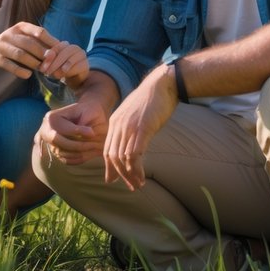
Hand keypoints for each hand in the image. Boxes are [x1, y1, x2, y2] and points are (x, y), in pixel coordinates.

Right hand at [0, 22, 58, 78]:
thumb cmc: (14, 44)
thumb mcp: (25, 38)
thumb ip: (39, 41)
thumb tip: (61, 46)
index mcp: (21, 27)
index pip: (38, 32)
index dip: (50, 41)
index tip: (60, 49)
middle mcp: (10, 34)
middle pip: (30, 43)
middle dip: (42, 53)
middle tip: (52, 62)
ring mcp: (1, 45)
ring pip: (20, 54)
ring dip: (33, 62)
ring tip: (42, 69)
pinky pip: (9, 65)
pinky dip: (20, 70)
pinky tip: (28, 75)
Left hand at [37, 41, 88, 87]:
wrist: (74, 80)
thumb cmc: (60, 70)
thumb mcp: (51, 65)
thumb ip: (47, 63)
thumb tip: (42, 66)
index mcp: (64, 44)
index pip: (56, 48)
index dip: (48, 58)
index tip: (41, 68)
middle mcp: (74, 47)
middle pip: (64, 52)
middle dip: (54, 63)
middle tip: (47, 72)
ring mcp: (81, 55)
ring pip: (71, 59)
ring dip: (61, 68)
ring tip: (54, 75)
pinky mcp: (86, 64)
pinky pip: (78, 66)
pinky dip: (70, 71)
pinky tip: (64, 77)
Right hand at [37, 97, 108, 165]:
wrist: (85, 115)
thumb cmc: (87, 110)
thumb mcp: (88, 111)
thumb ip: (86, 121)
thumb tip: (89, 134)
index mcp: (52, 117)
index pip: (62, 128)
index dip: (78, 131)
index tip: (92, 132)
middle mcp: (46, 130)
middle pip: (58, 141)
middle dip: (77, 144)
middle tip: (92, 144)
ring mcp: (49, 143)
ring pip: (61, 152)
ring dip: (78, 152)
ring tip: (92, 148)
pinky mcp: (56, 151)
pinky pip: (65, 159)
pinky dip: (76, 158)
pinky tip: (87, 153)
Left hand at [102, 64, 177, 190]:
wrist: (162, 84)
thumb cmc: (152, 100)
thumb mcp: (135, 115)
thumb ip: (129, 129)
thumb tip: (130, 147)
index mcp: (115, 122)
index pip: (107, 150)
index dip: (111, 167)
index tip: (116, 180)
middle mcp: (118, 125)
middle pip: (113, 156)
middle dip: (120, 175)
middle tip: (131, 186)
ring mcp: (129, 127)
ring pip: (122, 158)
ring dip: (129, 175)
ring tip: (138, 185)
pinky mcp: (142, 129)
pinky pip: (134, 154)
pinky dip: (136, 169)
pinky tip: (142, 176)